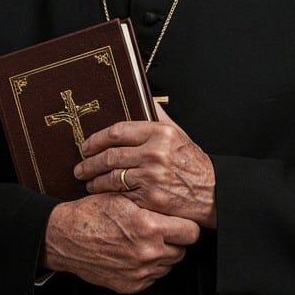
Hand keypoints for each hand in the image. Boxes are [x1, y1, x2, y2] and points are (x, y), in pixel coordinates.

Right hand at [42, 193, 198, 293]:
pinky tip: (135, 253)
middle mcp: (147, 252)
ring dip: (162, 253)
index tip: (180, 222)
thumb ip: (153, 201)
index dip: (186, 225)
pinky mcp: (131, 285)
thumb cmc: (91, 214)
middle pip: (182, 250)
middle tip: (161, 230)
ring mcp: (139, 271)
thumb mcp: (124, 196)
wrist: (65, 237)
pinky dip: (148, 267)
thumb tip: (175, 202)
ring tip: (145, 240)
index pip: (191, 232)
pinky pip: (153, 277)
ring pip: (169, 264)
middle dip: (175, 240)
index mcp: (148, 227)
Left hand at [75, 105, 217, 227]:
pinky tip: (102, 194)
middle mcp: (155, 153)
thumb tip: (143, 96)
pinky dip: (107, 194)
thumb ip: (159, 116)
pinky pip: (121, 194)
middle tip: (80, 166)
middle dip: (89, 162)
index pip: (118, 131)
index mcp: (161, 133)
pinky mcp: (150, 197)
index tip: (86, 145)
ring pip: (112, 176)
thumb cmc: (194, 164)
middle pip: (110, 155)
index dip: (97, 139)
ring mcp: (152, 176)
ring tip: (88, 181)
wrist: (214, 192)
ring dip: (95, 180)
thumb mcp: (179, 134)